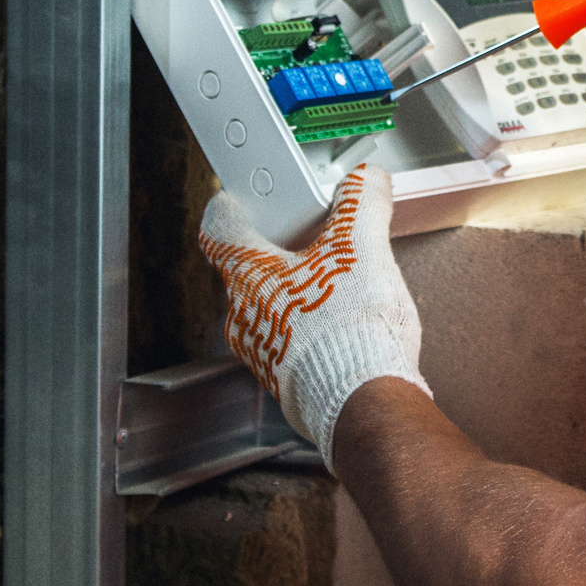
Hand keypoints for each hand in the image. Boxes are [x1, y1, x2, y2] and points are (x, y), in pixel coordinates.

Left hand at [197, 163, 427, 463]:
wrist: (364, 404)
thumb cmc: (348, 332)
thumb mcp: (362, 248)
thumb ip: (361, 204)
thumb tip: (365, 181)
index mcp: (249, 277)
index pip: (219, 230)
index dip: (229, 208)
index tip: (236, 199)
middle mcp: (245, 317)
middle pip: (249, 269)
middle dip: (279, 250)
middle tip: (311, 235)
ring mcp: (263, 352)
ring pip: (270, 307)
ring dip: (297, 291)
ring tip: (338, 283)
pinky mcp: (286, 379)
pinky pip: (290, 340)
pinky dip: (311, 326)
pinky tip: (345, 324)